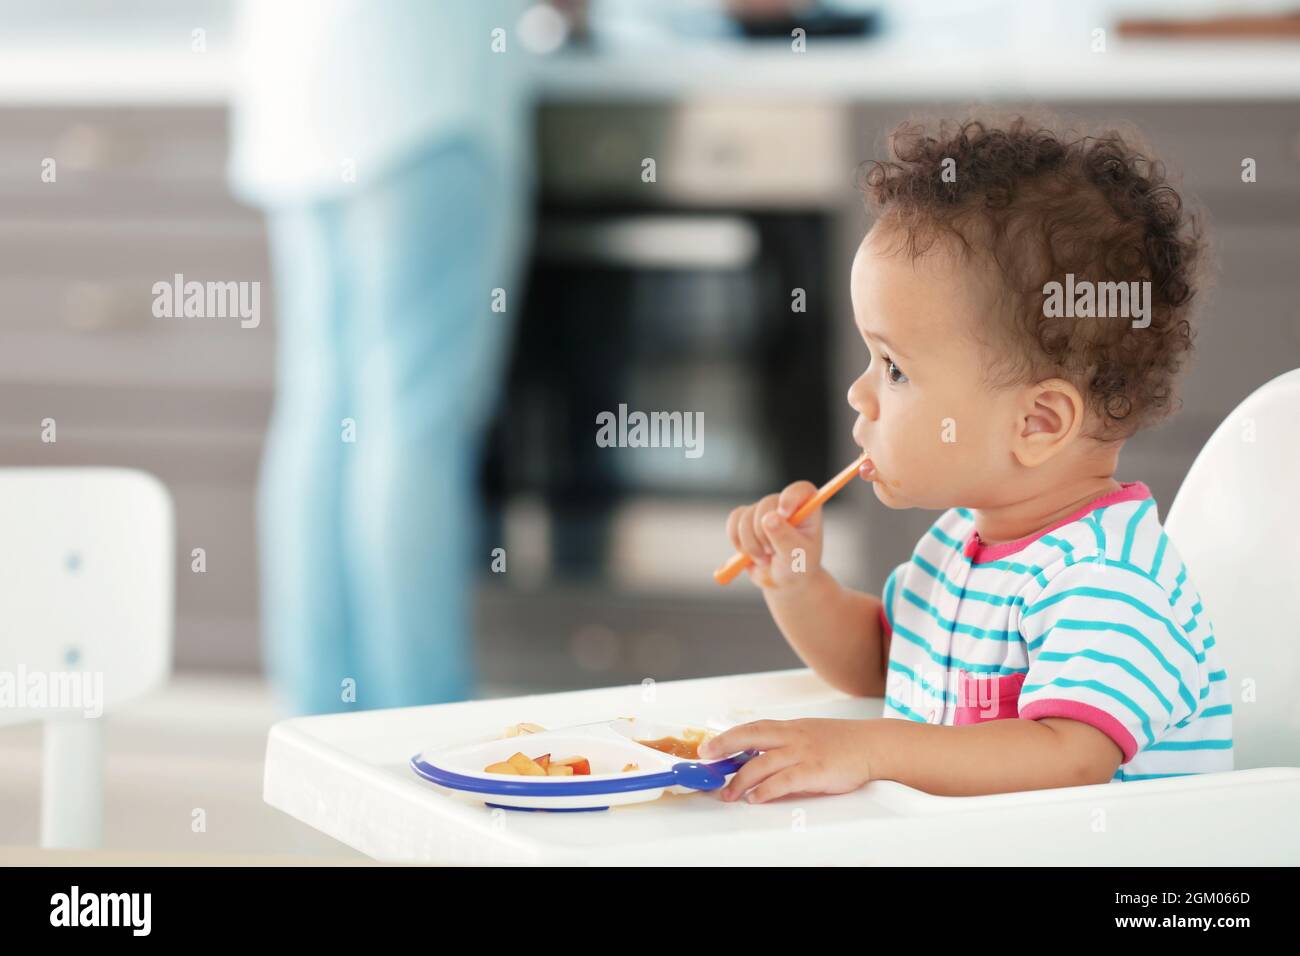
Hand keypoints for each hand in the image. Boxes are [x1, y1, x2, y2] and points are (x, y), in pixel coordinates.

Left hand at [698, 718, 874, 802]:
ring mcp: (803, 752)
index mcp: (790, 727)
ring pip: (762, 763)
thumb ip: (785, 744)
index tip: (708, 747)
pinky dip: (766, 790)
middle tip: (706, 760)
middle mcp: (792, 736)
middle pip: (749, 737)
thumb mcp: (809, 735)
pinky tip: (755, 798)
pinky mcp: (815, 770)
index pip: (752, 728)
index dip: (727, 737)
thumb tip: (759, 760)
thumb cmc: (843, 743)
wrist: (873, 745)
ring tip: (729, 793)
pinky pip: (784, 780)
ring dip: (741, 779)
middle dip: (723, 747)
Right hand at [724, 480, 822, 589]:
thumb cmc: (797, 567)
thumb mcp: (796, 556)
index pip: (801, 489)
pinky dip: (737, 541)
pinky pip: (733, 521)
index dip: (790, 497)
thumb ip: (784, 536)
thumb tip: (769, 517)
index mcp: (806, 509)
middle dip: (763, 534)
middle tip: (772, 553)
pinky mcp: (745, 519)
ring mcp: (763, 510)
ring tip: (763, 559)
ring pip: (746, 516)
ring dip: (751, 544)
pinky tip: (748, 554)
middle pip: (765, 504)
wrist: (782, 581)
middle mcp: (784, 504)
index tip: (784, 514)